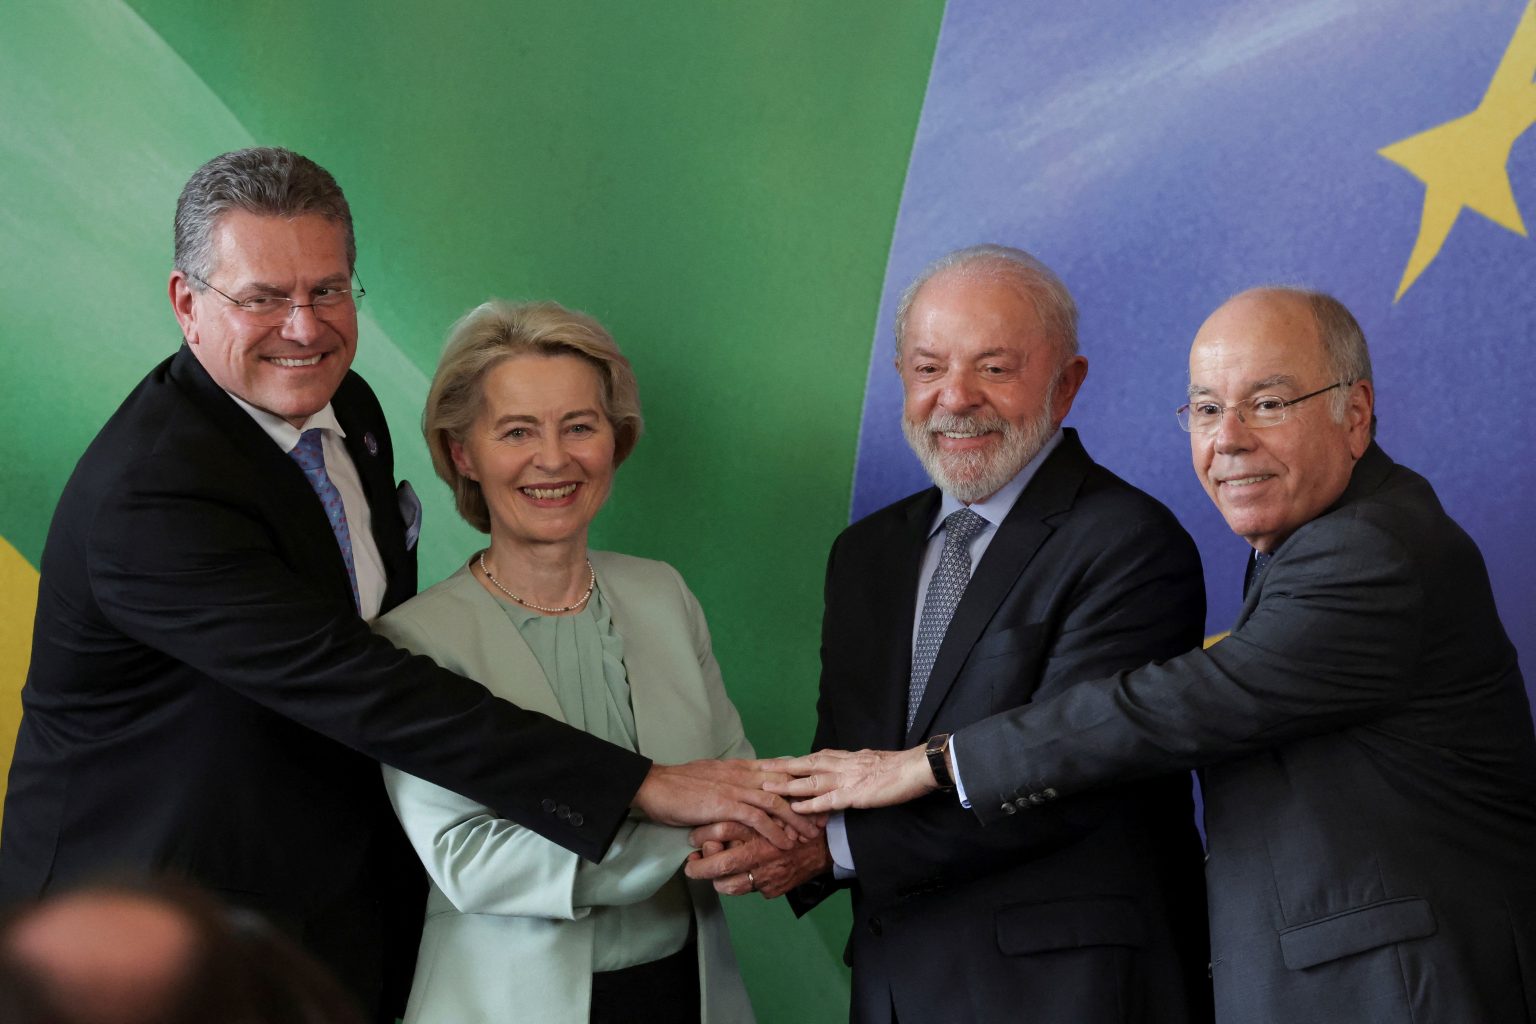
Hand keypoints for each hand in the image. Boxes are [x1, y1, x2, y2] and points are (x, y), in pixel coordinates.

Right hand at [633, 759, 817, 850]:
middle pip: (784, 785)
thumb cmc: (678, 785)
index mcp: (739, 766)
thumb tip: (742, 787)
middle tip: (823, 818)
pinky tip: (784, 843)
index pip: (778, 769)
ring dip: (795, 820)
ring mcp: (734, 787)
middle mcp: (742, 774)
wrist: (654, 786)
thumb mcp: (711, 777)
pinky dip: (773, 831)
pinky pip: (757, 818)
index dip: (799, 782)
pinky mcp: (725, 803)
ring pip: (775, 801)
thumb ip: (730, 781)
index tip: (816, 794)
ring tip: (809, 836)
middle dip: (806, 802)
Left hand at [685, 821, 831, 897]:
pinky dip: (741, 883)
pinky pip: (749, 890)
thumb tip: (713, 824)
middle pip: (721, 864)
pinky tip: (739, 876)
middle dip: (700, 868)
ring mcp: (768, 874)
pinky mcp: (773, 888)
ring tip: (711, 874)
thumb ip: (742, 813)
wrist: (824, 845)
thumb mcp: (767, 810)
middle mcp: (762, 851)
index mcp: (759, 825)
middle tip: (690, 866)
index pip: (722, 830)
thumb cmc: (791, 823)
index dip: (702, 835)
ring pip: (730, 885)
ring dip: (717, 881)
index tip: (693, 837)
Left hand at [760, 746, 935, 812]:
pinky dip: (810, 804)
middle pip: (804, 764)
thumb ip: (852, 766)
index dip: (791, 761)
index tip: (771, 763)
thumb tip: (840, 769)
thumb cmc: (896, 767)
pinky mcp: (855, 794)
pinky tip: (795, 808)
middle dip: (780, 768)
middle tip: (758, 770)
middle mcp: (841, 764)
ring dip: (787, 785)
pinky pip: (828, 800)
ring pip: (810, 781)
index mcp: (844, 757)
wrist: (916, 768)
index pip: (812, 757)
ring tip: (766, 789)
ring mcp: (846, 779)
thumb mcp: (868, 762)